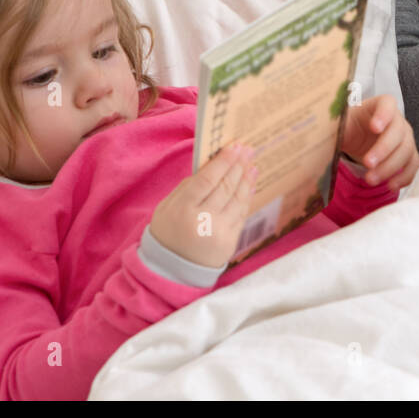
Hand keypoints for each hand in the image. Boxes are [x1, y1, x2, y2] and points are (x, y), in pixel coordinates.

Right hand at [148, 143, 257, 267]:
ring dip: (247, 180)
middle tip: (248, 150)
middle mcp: (203, 220)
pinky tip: (250, 185)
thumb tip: (211, 166)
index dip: (223, 161)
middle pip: (225, 187)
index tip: (234, 146)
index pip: (207, 179)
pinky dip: (246, 198)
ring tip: (252, 165)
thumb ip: (187, 187)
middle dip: (238, 166)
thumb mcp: (166, 208)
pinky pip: (241, 214)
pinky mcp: (230, 242)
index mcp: (182, 209)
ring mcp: (219, 232)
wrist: (171, 270)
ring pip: (237, 200)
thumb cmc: (167, 232)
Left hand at [340, 94, 418, 190]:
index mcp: (379, 105)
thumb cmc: (349, 126)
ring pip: (406, 151)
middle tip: (367, 163)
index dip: (383, 115)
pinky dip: (404, 176)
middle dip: (383, 150)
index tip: (374, 127)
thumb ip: (336, 125)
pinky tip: (390, 185)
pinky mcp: (408, 155)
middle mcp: (397, 120)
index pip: (387, 104)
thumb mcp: (340, 123)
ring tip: (370, 179)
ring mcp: (405, 138)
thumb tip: (325, 134)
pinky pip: (413, 165)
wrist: (356, 138)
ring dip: (390, 167)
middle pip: (398, 132)